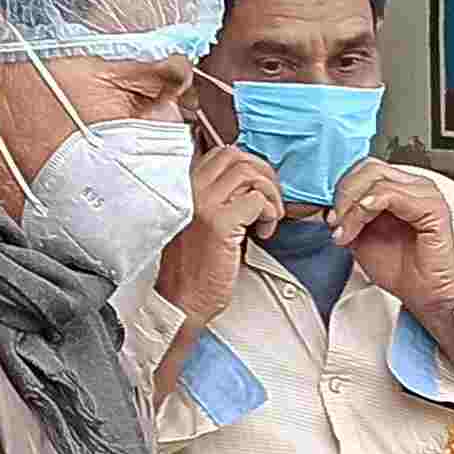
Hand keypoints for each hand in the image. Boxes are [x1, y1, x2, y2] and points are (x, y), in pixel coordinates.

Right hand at [163, 144, 282, 328]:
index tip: (258, 188)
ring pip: (250, 174)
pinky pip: (257, 200)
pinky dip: (270, 213)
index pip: (221, 153)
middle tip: (271, 199)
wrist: (181, 299)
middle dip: (264, 174)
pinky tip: (264, 232)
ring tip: (269, 217)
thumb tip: (251, 179)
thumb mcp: (199, 220)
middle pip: (237, 156)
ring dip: (270, 194)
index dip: (248, 166)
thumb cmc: (193, 265)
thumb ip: (217, 196)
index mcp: (184, 187)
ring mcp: (204, 204)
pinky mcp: (220, 224)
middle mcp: (190, 190)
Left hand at [327, 160, 453, 318]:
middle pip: (368, 168)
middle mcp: (413, 185)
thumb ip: (347, 216)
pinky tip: (360, 223)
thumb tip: (326, 205)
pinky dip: (369, 207)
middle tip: (335, 222)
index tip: (328, 216)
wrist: (421, 294)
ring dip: (352, 206)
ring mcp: (425, 193)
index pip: (364, 168)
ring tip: (346, 231)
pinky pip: (392, 194)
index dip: (341, 188)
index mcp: (399, 187)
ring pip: (377, 180)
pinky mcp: (433, 208)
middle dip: (343, 195)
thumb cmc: (399, 267)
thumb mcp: (360, 237)